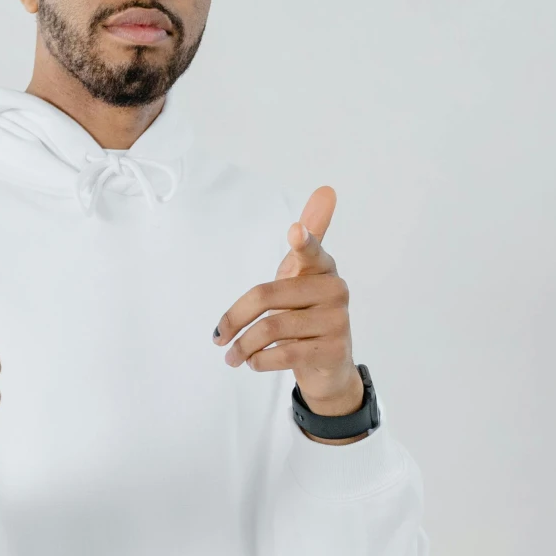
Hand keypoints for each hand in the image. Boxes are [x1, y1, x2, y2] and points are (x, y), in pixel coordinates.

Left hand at [211, 186, 365, 435]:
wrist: (329, 366)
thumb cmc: (306, 313)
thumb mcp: (301, 276)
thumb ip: (306, 242)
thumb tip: (326, 189)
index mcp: (322, 267)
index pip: (312, 251)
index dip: (303, 241)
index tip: (294, 231)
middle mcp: (334, 290)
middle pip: (267, 295)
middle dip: (234, 319)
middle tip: (218, 339)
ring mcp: (337, 320)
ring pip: (271, 328)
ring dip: (242, 347)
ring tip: (232, 357)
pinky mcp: (333, 350)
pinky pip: (282, 353)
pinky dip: (259, 361)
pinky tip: (254, 363)